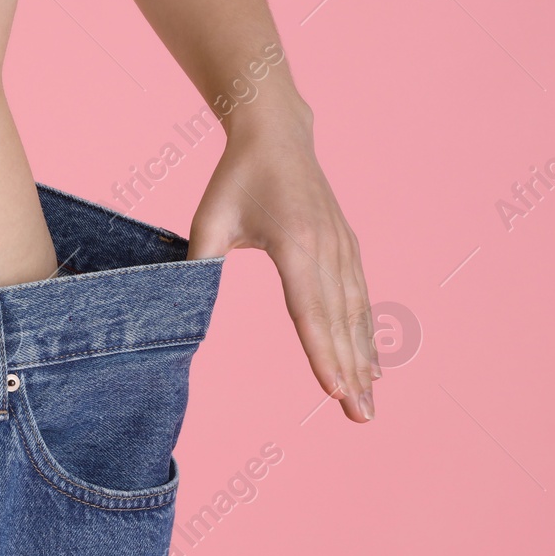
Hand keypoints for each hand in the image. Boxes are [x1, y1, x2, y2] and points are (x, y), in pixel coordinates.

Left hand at [186, 103, 379, 421]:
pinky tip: (372, 363)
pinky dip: (367, 333)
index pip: (308, 311)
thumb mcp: (210, 218)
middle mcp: (327, 249)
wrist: (277, 137)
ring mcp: (343, 248)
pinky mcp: (347, 247)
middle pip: (340, 322)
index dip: (322, 353)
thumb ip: (200, 261)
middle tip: (361, 418)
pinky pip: (360, 297)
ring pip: (356, 314)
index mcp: (294, 245)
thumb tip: (182, 304)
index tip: (335, 391)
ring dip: (364, 360)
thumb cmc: (237, 178)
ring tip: (369, 403)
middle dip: (351, 373)